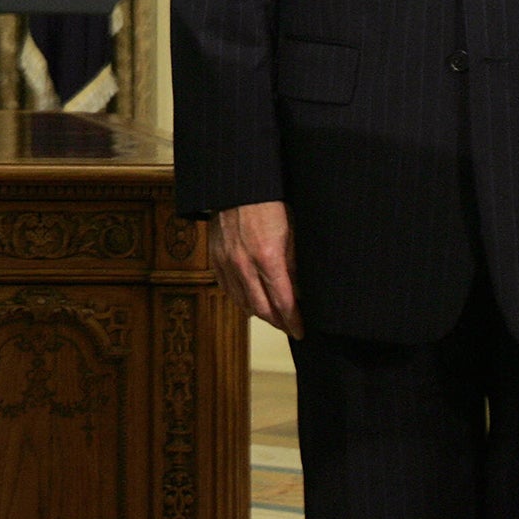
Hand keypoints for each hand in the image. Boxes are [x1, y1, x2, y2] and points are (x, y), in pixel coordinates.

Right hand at [210, 200, 303, 338]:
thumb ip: (295, 265)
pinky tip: (248, 300)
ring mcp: (227, 262)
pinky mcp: (215, 256)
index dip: (293, 321)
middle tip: (288, 327)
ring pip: (242, 301)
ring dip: (259, 313)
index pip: (283, 302)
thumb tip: (302, 291)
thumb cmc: (270, 204)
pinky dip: (239, 298)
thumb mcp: (293, 233)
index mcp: (268, 258)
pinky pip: (226, 287)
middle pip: (261, 308)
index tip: (301, 331)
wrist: (238, 186)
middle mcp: (244, 265)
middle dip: (277, 322)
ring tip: (272, 316)